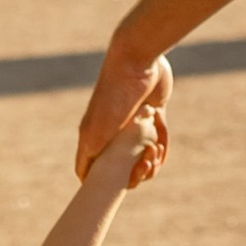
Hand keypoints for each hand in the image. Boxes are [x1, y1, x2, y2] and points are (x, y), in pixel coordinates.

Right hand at [78, 40, 170, 181]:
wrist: (136, 61)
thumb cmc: (113, 96)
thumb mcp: (95, 131)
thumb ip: (89, 155)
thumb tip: (84, 181)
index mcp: (95, 137)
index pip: (97, 169)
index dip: (108, 183)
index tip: (121, 184)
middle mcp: (112, 132)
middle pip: (124, 166)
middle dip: (136, 173)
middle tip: (144, 163)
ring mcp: (132, 122)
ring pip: (142, 154)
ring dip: (151, 161)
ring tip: (154, 151)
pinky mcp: (153, 112)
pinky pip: (158, 137)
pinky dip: (161, 147)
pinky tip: (161, 148)